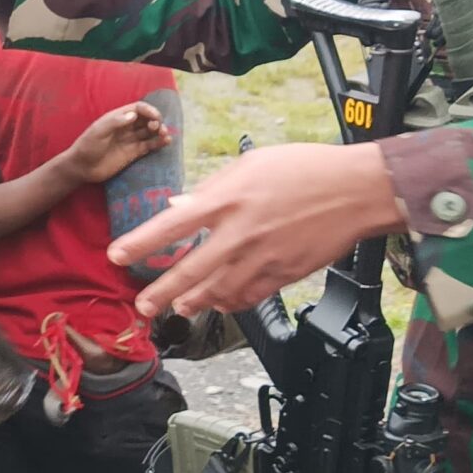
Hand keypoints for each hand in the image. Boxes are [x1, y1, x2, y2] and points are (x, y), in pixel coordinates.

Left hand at [60, 101, 167, 186]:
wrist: (82, 168)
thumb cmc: (87, 147)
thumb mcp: (98, 131)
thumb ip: (115, 122)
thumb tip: (133, 115)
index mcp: (118, 117)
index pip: (138, 108)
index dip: (149, 110)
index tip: (156, 117)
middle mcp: (126, 127)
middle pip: (147, 119)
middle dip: (156, 121)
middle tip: (158, 127)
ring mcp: (130, 140)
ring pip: (150, 132)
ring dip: (160, 131)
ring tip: (164, 134)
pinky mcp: (133, 154)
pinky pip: (149, 146)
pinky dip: (159, 143)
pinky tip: (166, 142)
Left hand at [115, 142, 401, 317]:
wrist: (356, 190)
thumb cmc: (305, 168)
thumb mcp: (251, 164)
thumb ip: (210, 189)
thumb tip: (177, 206)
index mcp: (228, 199)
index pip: (172, 226)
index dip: (140, 244)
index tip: (116, 256)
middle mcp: (240, 233)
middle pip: (189, 271)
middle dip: (160, 292)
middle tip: (142, 306)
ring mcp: (262, 258)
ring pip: (218, 292)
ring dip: (193, 302)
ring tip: (178, 308)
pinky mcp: (283, 274)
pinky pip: (248, 296)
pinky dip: (229, 303)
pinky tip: (218, 304)